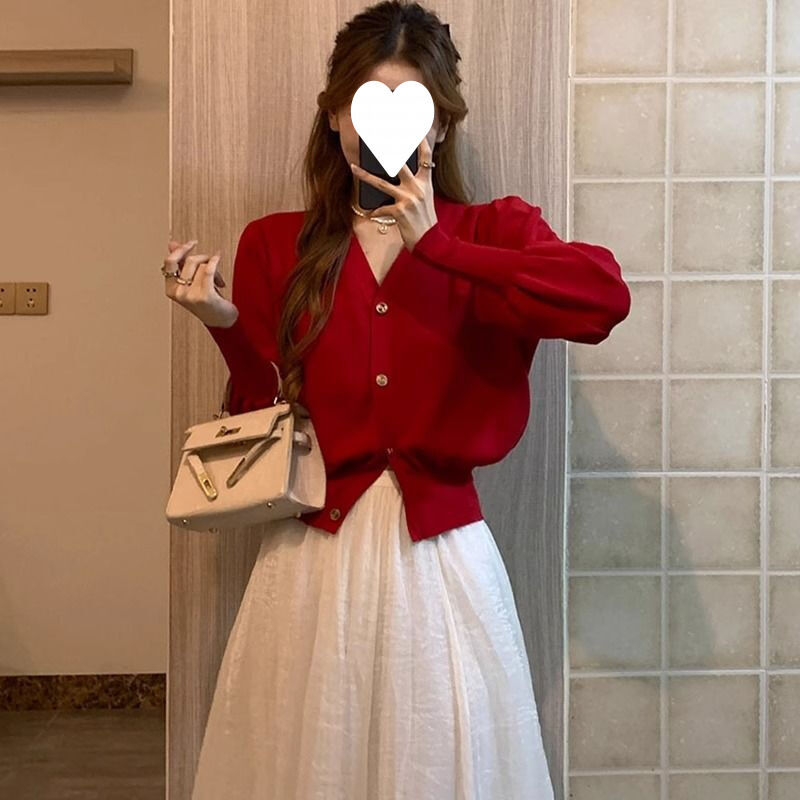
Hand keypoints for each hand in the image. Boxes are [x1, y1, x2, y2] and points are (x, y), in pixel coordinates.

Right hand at [163, 240, 237, 327]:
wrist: (222, 321)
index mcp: (171, 289)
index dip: (181, 250)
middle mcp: (178, 293)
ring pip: (201, 266)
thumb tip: (172, 244)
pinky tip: (218, 257)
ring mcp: (190, 295)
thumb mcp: (191, 282)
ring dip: (213, 268)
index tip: (192, 243)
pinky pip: (208, 270)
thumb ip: (181, 264)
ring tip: (218, 280)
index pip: (169, 262)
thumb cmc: (208, 302)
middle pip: (189, 261)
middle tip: (211, 261)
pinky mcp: (204, 296)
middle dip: (203, 258)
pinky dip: (214, 261)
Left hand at [349, 135, 437, 251]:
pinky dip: (374, 211)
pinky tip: (369, 213)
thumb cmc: (425, 220)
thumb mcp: (424, 198)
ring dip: (365, 175)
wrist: (430, 241)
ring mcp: (408, 199)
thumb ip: (415, 184)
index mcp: (425, 183)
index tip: (415, 127)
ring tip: (353, 167)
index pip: (426, 157)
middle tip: (376, 137)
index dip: (421, 141)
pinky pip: (381, 208)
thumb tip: (398, 173)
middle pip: (400, 164)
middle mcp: (417, 188)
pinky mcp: (399, 211)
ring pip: (381, 183)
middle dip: (387, 149)